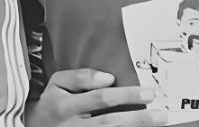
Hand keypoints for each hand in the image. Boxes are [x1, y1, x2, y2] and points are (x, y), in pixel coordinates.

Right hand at [26, 68, 168, 125]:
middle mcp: (73, 126)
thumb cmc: (53, 103)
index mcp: (65, 106)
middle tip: (161, 113)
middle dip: (138, 118)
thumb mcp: (57, 83)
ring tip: (157, 122)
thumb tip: (108, 78)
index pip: (99, 99)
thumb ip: (80, 77)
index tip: (147, 92)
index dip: (125, 95)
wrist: (37, 126)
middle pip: (110, 123)